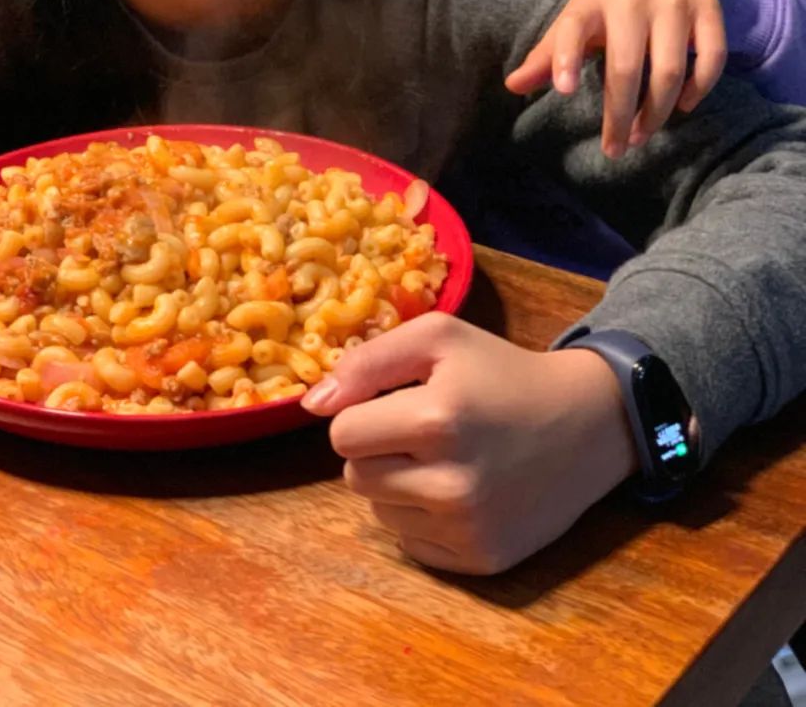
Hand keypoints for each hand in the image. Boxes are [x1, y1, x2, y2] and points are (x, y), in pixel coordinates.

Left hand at [302, 313, 637, 574]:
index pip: (342, 434)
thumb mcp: (439, 339)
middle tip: (422, 430)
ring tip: (444, 458)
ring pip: (379, 511)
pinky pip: (411, 543)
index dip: (361, 413)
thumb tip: (312, 404)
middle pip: (355, 476)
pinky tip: (459, 489)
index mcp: (438, 420)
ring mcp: (468, 529)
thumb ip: (368, 361)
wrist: (586, 423)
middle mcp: (451, 483)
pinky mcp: (481, 560)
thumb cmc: (502, 373)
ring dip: (397, 484)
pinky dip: (422, 517)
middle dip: (376, 449)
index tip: (396, 403)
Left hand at [505, 0, 725, 157]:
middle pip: (627, 68)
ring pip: (671, 70)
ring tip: (643, 135)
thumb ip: (548, 55)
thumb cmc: (606, 4)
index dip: (566, 58)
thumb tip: (512, 86)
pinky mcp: (708, 8)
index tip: (563, 91)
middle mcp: (632, 0)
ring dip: (658, 112)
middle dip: (620, 115)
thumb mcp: (574, 21)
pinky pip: (711, 57)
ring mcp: (674, 3)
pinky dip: (699, 88)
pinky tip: (683, 106)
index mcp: (591, 4)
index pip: (573, 29)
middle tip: (615, 148)